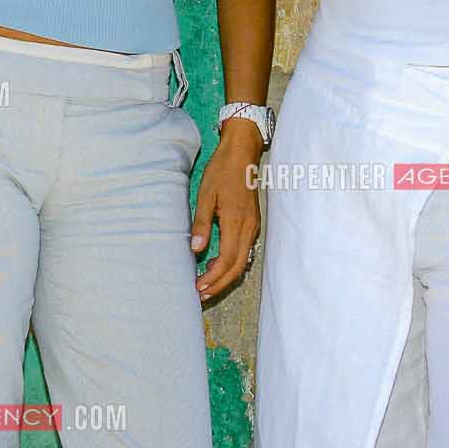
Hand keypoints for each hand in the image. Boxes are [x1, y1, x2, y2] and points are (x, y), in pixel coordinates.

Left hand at [191, 126, 263, 298]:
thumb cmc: (222, 171)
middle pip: (237, 267)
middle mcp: (248, 228)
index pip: (227, 260)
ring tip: (207, 286)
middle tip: (201, 294)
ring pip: (242, 261)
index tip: (197, 287)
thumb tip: (196, 249)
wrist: (242, 153)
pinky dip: (232, 264)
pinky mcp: (252, 223)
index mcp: (236, 222)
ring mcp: (253, 226)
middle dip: (220, 284)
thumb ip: (201, 223)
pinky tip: (218, 265)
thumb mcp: (205, 194)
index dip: (213, 277)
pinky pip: (244, 251)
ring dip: (226, 276)